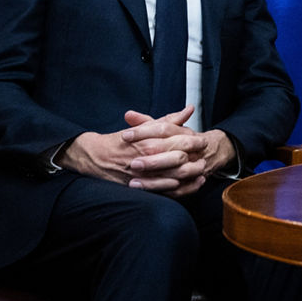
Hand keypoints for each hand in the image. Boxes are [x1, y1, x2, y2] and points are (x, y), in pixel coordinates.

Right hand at [58, 106, 207, 196]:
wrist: (96, 157)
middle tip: (204, 156)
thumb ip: (169, 120)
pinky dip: (181, 188)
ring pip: (175, 176)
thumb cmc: (123, 140)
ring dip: (191, 173)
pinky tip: (191, 184)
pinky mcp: (142, 187)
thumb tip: (189, 109)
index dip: (195, 141)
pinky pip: (166, 191)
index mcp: (150, 141)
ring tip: (201, 170)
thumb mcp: (146, 127)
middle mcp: (148, 158)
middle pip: (180, 159)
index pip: (179, 141)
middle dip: (196, 158)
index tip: (204, 141)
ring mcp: (145, 175)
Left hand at [123, 108, 236, 180]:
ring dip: (155, 178)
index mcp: (184, 132)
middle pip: (174, 153)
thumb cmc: (181, 139)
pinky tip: (143, 190)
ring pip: (178, 173)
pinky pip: (178, 190)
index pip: (164, 129)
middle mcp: (192, 148)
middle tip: (132, 162)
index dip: (144, 131)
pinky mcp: (192, 182)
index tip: (125, 135)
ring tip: (133, 181)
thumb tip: (128, 114)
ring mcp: (194, 166)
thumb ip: (146, 122)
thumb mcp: (166, 128)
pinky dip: (162, 190)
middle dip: (152, 159)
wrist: (211, 152)